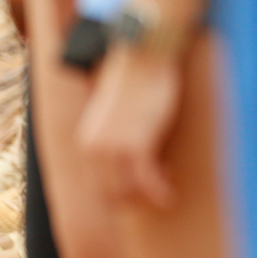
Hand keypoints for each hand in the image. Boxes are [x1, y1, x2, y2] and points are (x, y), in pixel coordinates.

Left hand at [78, 42, 183, 207]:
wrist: (143, 57)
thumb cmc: (134, 82)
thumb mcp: (114, 117)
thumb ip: (112, 140)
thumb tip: (124, 162)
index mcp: (86, 143)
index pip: (97, 187)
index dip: (120, 195)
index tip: (138, 191)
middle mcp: (95, 150)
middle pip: (112, 194)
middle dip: (135, 200)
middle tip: (155, 192)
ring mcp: (114, 149)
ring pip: (130, 192)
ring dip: (148, 196)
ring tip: (165, 189)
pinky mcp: (137, 146)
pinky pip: (147, 182)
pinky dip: (160, 191)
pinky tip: (170, 191)